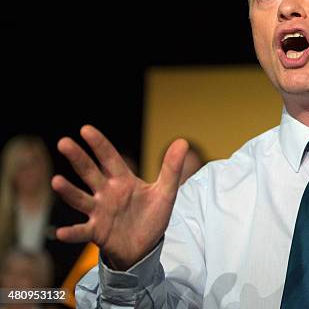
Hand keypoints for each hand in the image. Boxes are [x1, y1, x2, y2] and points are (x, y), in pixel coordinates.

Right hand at [51, 125, 187, 269]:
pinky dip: (72, 233)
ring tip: (56, 181)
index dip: (99, 144)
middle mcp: (107, 193)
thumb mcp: (165, 192)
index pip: (109, 157)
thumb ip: (171, 168)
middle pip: (89, 172)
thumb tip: (183, 141)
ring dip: (68, 191)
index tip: (85, 129)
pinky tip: (60, 232)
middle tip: (63, 142)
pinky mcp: (97, 232)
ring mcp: (99, 212)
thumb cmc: (151, 216)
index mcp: (123, 180)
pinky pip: (82, 232)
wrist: (145, 247)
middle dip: (78, 158)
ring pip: (81, 199)